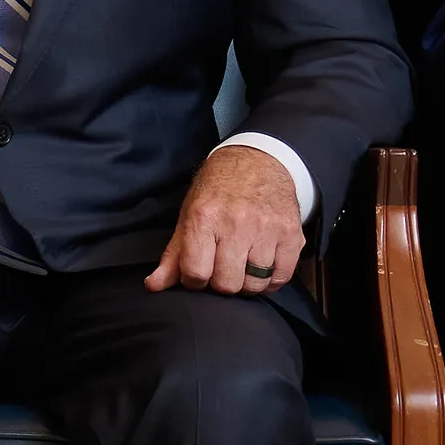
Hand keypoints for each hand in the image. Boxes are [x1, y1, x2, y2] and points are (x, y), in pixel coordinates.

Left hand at [147, 144, 304, 293]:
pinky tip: (263, 267)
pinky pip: (282, 276)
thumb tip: (154, 285)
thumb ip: (173, 254)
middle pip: (227, 284)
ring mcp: (266, 229)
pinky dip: (272, 280)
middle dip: (221, 283)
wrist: (259, 159)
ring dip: (247, 283)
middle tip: (221, 268)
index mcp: (204, 218)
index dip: (194, 280)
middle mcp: (236, 223)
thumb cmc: (219, 188)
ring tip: (242, 266)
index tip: (199, 272)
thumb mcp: (189, 214)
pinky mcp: (291, 233)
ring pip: (255, 284)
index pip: (196, 272)